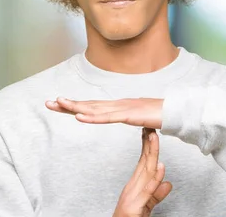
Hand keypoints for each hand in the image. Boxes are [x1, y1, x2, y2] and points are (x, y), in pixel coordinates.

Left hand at [45, 97, 162, 129]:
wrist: (176, 112)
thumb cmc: (161, 115)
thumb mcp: (143, 119)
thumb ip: (136, 119)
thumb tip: (136, 122)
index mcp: (119, 106)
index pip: (93, 106)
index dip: (76, 105)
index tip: (59, 104)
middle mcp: (118, 104)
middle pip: (89, 105)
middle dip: (68, 104)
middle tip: (48, 102)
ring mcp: (123, 108)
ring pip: (94, 109)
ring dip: (75, 107)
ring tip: (59, 104)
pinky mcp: (129, 115)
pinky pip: (107, 118)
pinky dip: (92, 118)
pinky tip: (79, 118)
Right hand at [113, 128, 171, 216]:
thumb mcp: (145, 206)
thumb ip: (156, 195)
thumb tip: (168, 183)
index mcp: (135, 186)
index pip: (143, 163)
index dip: (148, 147)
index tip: (151, 132)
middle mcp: (132, 188)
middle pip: (143, 163)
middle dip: (149, 144)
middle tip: (151, 126)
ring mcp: (133, 197)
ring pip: (145, 172)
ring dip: (151, 154)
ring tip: (155, 137)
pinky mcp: (135, 207)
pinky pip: (147, 191)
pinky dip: (154, 179)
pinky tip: (161, 167)